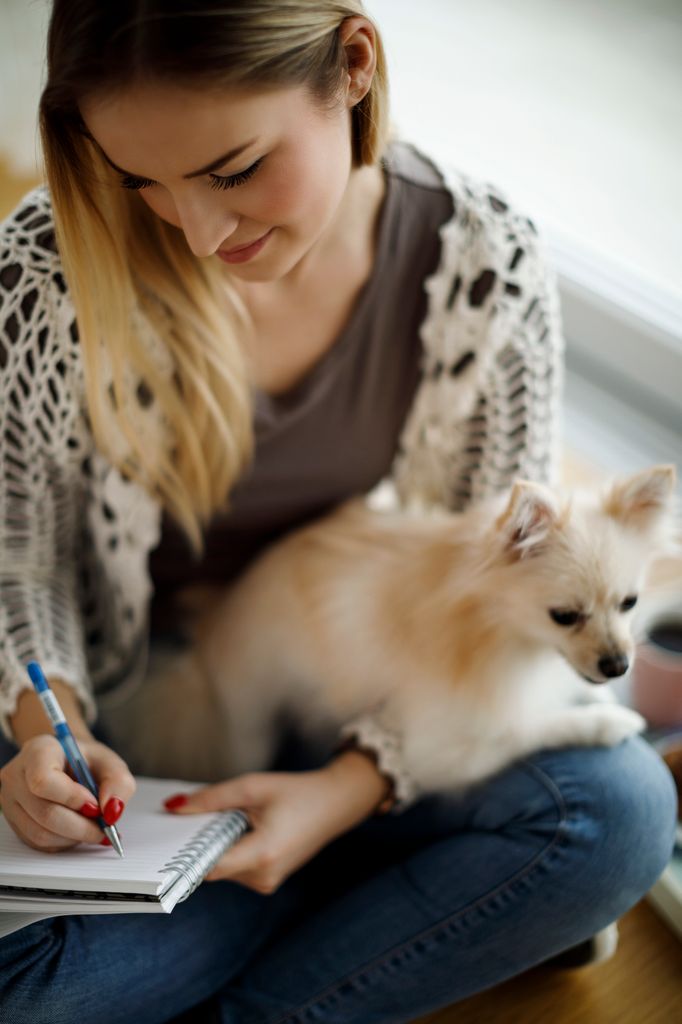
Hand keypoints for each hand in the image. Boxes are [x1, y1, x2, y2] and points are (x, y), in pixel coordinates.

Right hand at [0, 734, 135, 851]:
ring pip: (41, 833)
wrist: (69, 765)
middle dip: (81, 826)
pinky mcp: (14, 821)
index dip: (72, 798)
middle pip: (44, 812)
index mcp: (39, 750)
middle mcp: (18, 775)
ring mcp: (11, 800)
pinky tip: (77, 830)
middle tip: (104, 828)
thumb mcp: (110, 763)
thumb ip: (119, 783)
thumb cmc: (87, 762)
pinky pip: (38, 843)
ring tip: (92, 828)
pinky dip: (64, 842)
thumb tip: (111, 811)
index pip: (43, 780)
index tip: (95, 805)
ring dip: (74, 837)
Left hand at [164, 752, 389, 893]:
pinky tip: (239, 826)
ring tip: (229, 816)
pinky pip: (235, 867)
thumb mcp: (252, 787)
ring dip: (216, 844)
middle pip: (212, 866)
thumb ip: (211, 799)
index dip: (184, 855)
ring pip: (222, 867)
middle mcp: (263, 877)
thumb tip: (174, 807)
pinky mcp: (267, 879)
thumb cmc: (297, 793)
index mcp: (261, 855)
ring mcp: (266, 883)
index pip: (207, 867)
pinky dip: (229, 848)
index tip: (165, 840)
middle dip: (200, 842)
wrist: (335, 804)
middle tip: (193, 814)